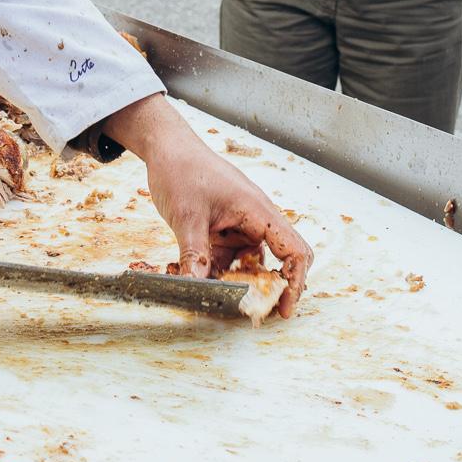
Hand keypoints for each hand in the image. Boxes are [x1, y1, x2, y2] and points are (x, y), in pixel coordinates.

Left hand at [102, 94, 313, 318]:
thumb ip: (194, 254)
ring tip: (220, 302)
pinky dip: (222, 273)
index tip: (284, 308)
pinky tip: (204, 282)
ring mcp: (241, 225)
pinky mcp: (225, 230)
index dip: (295, 282)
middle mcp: (256, 219)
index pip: (294, 250)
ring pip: (251, 263)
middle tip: (254, 313)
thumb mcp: (186, 216)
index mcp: (258, 210)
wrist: (166, 148)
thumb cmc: (182, 170)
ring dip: (240, 283)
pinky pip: (231, 258)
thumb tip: (197, 287)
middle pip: (279, 260)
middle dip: (270, 288)